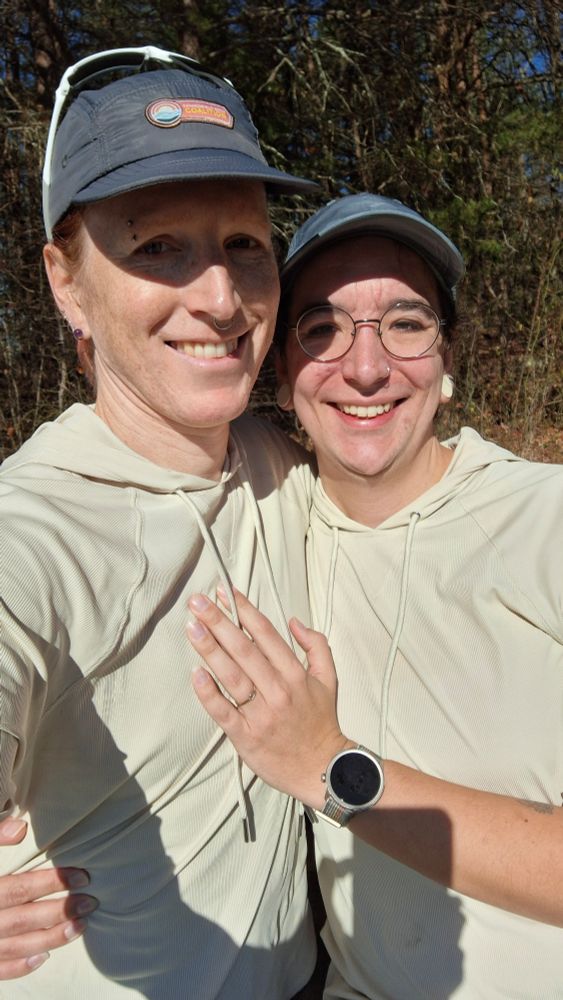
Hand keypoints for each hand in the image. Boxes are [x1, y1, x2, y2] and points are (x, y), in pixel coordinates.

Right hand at [0, 817, 97, 979]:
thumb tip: (21, 829)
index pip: (18, 887)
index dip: (52, 883)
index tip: (81, 875)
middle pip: (21, 919)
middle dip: (59, 911)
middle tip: (90, 902)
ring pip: (13, 946)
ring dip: (49, 939)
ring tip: (79, 928)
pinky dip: (18, 967)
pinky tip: (41, 959)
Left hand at [187, 587, 351, 808]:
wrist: (323, 770)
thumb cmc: (321, 723)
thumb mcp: (329, 679)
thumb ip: (316, 646)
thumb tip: (294, 622)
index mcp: (296, 674)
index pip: (266, 634)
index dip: (244, 611)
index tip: (225, 593)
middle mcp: (278, 690)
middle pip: (244, 650)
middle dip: (220, 622)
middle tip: (198, 602)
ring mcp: (261, 714)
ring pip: (232, 676)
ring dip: (210, 649)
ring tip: (192, 627)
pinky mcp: (246, 736)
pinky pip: (224, 711)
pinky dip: (208, 693)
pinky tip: (195, 673)